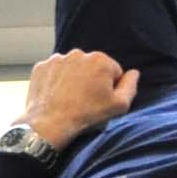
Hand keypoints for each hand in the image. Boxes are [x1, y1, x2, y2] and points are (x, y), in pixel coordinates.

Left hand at [18, 49, 138, 147]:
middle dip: (91, 80)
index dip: (110, 87)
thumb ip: (130, 86)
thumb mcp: (119, 106)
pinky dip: (56, 80)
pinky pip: (54, 71)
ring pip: (72, 68)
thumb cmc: (86, 115)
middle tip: (85, 101)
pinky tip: (56, 95)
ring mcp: (57, 59)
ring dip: (73, 79)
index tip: (101, 100)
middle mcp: (79, 53)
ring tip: (70, 99)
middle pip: (92, 67)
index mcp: (101, 60)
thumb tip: (134, 73)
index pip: (113, 71)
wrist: (50, 124)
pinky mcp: (41, 66)